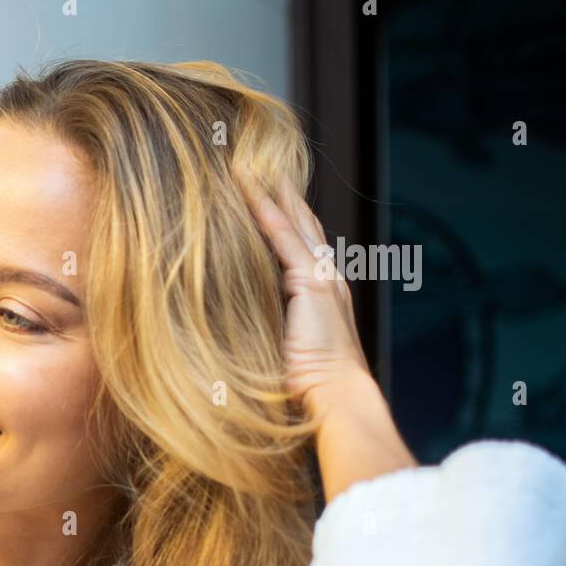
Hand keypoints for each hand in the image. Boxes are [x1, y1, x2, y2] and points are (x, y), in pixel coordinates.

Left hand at [233, 164, 371, 421]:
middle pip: (301, 224)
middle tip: (259, 166)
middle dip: (281, 195)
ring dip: (269, 192)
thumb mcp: (283, 351)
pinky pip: (282, 235)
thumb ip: (269, 330)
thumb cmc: (307, 389)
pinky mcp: (313, 282)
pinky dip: (265, 208)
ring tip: (246, 166)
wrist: (335, 399)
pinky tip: (247, 187)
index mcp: (322, 295)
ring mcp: (323, 277)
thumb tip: (230, 327)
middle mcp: (327, 278)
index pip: (299, 246)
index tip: (264, 198)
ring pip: (292, 221)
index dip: (284, 220)